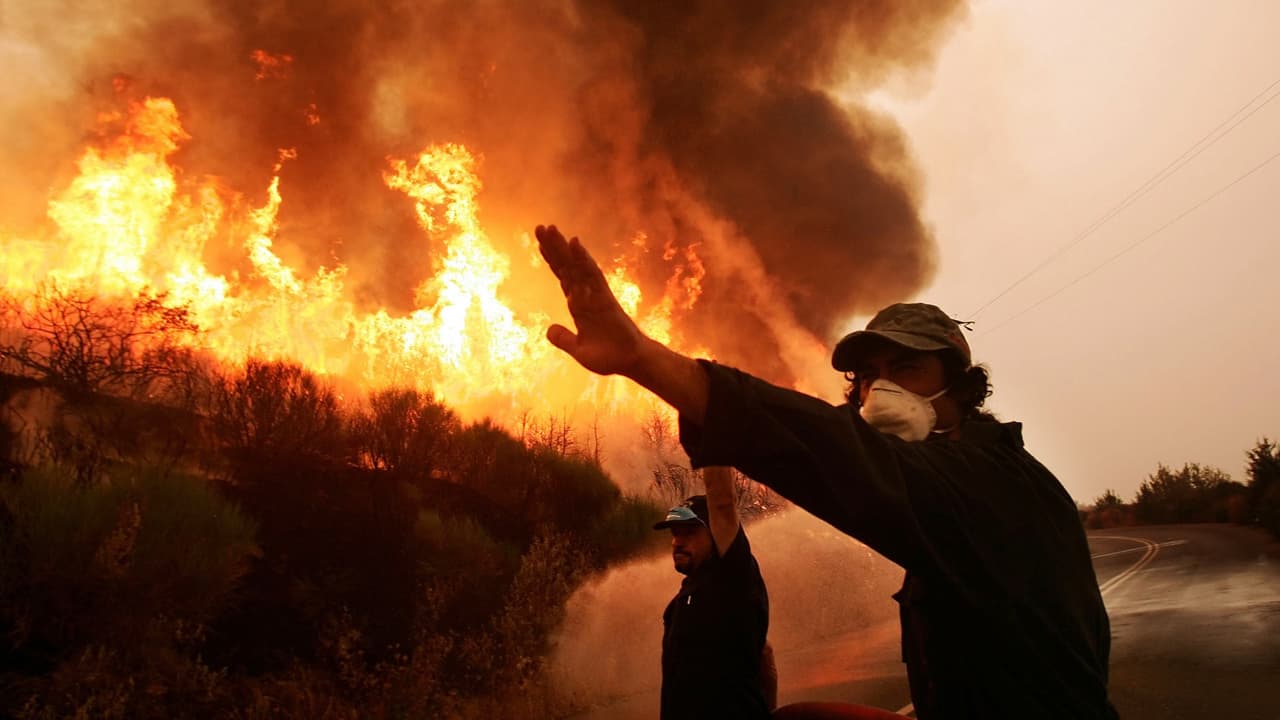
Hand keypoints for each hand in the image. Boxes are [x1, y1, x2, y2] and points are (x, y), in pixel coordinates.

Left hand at [536, 224, 645, 375]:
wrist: (630, 362)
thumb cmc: (608, 356)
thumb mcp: (579, 350)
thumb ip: (564, 339)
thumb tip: (549, 329)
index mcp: (579, 305)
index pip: (563, 277)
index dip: (552, 260)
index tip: (541, 242)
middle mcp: (586, 295)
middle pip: (567, 266)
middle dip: (554, 247)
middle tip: (540, 227)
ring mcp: (595, 294)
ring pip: (576, 265)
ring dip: (563, 247)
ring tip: (551, 229)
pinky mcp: (605, 297)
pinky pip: (592, 274)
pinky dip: (582, 258)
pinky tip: (573, 242)